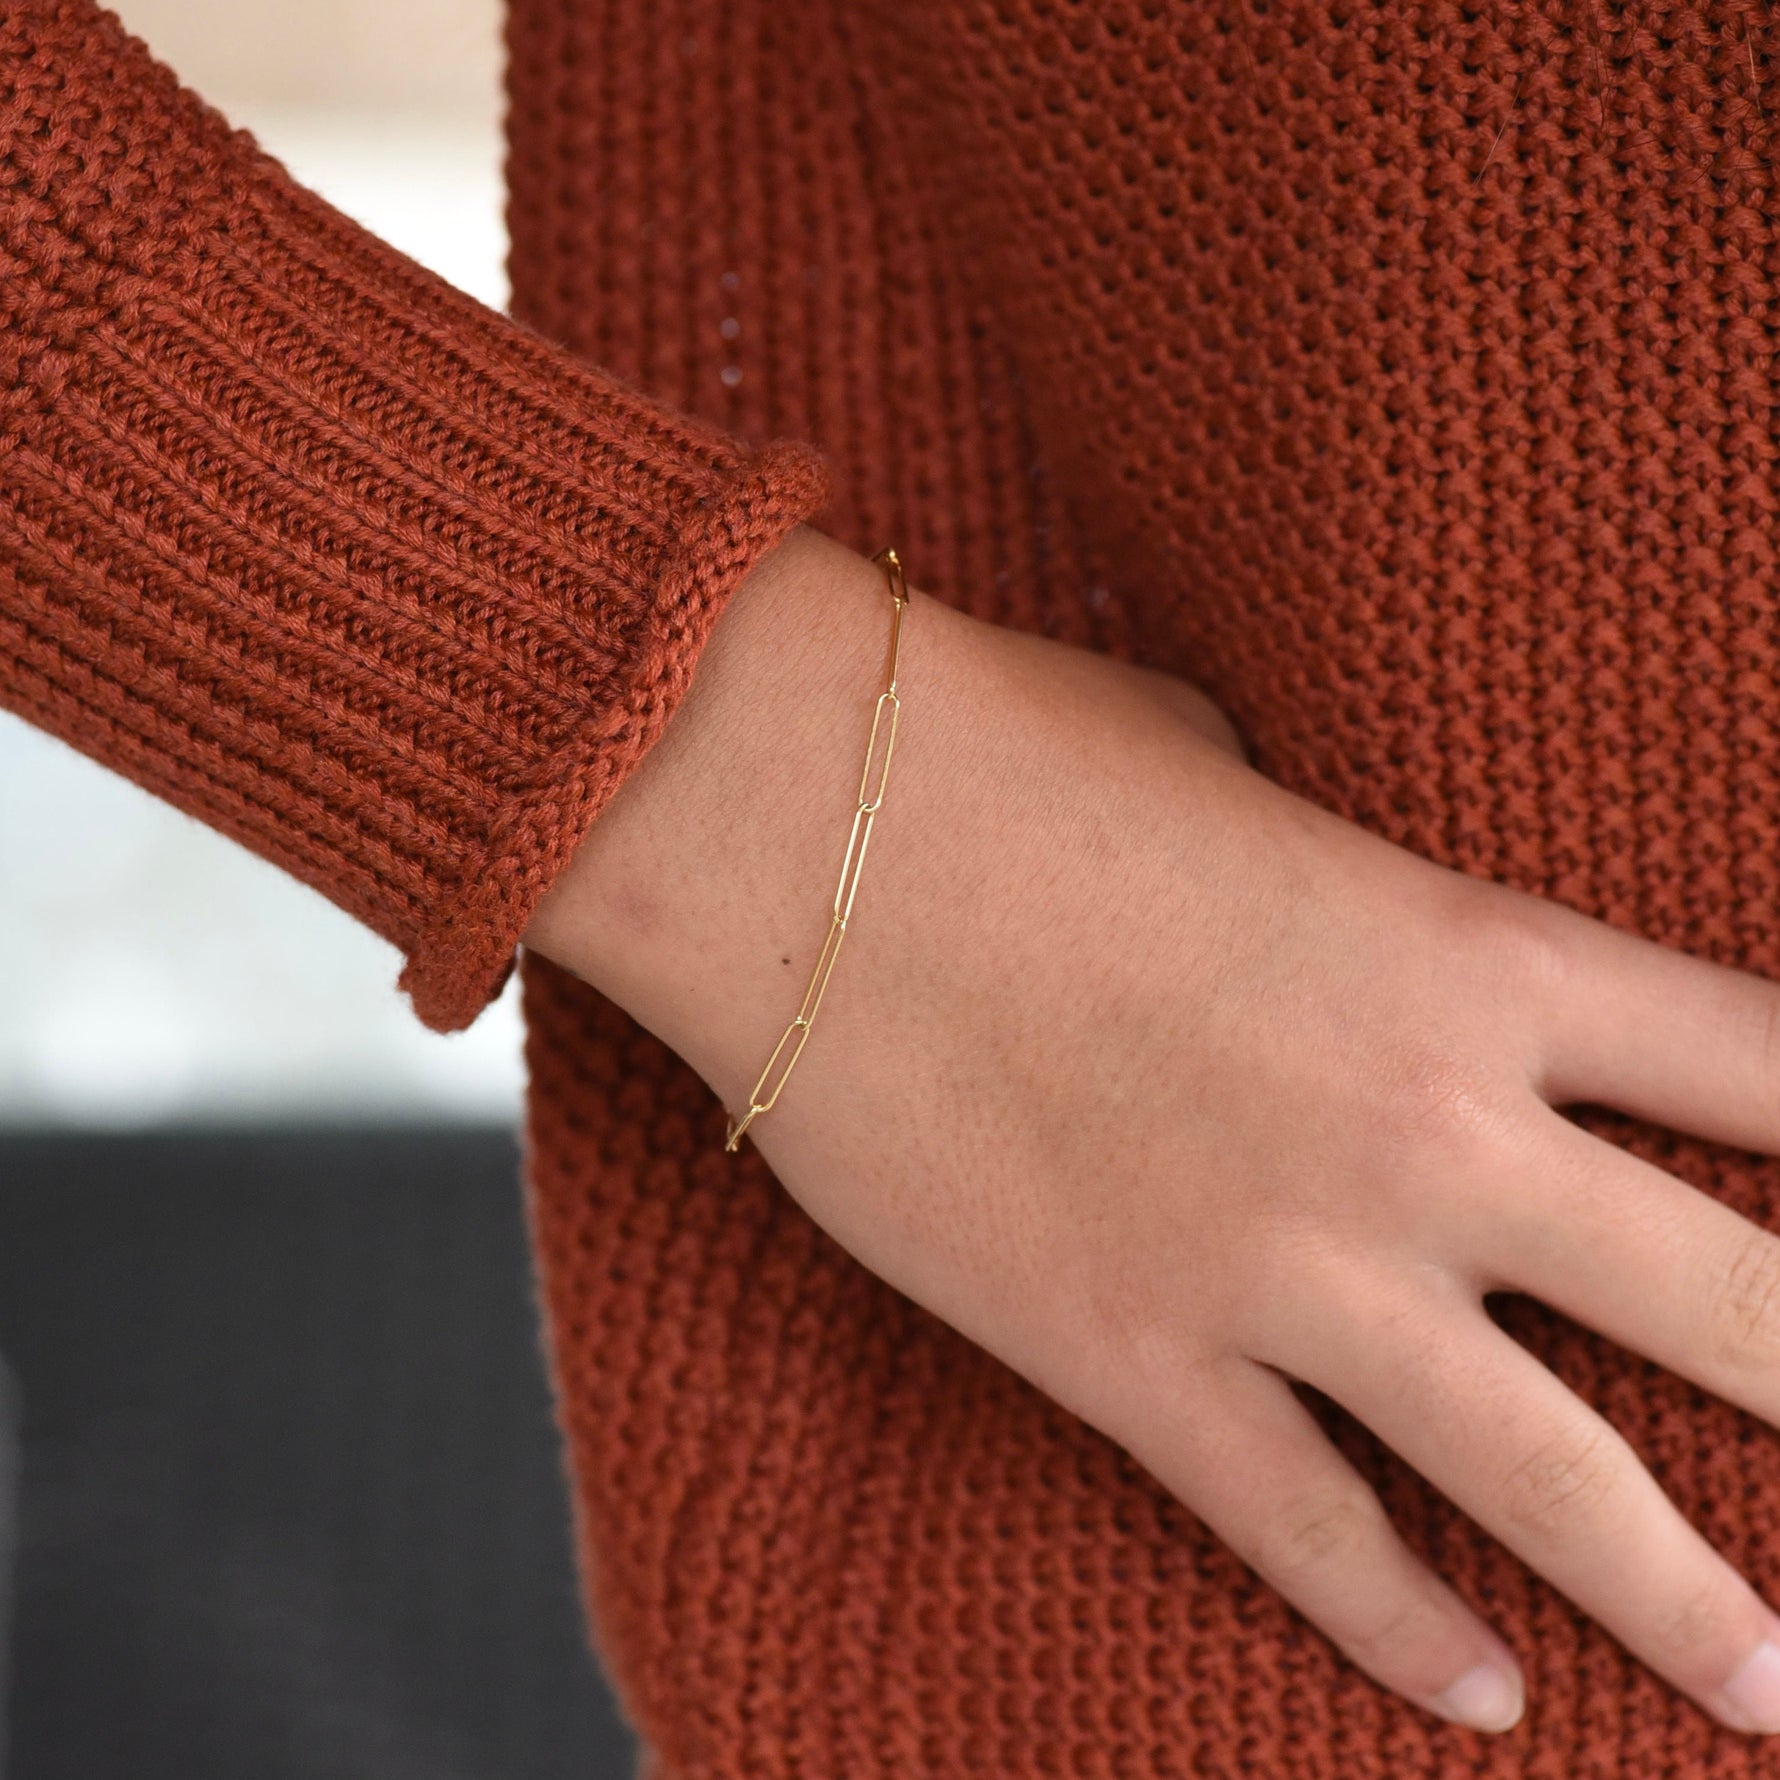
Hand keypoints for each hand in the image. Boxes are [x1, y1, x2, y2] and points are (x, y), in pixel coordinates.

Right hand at [527, 526, 1779, 1736]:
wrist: (798, 834)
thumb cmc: (1010, 754)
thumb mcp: (1237, 776)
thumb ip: (1334, 868)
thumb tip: (1339, 904)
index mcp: (1471, 954)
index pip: (1775, 1062)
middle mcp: (1425, 1129)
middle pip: (1743, 1306)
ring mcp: (1286, 1262)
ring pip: (1555, 1479)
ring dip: (1688, 1597)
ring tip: (1769, 1683)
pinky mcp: (1134, 1356)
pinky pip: (1309, 1529)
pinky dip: (1402, 1624)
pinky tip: (1477, 1693)